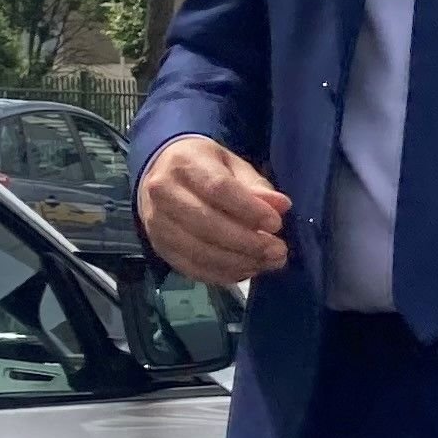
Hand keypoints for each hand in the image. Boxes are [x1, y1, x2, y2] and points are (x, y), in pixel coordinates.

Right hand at [140, 136, 290, 284]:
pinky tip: (246, 270)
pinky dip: (222, 274)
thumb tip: (281, 206)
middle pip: (208, 224)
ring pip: (199, 251)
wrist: (159, 174)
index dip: (250, 210)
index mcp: (185, 164)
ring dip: (238, 262)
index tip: (276, 224)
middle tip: (278, 250)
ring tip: (267, 262)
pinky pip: (192, 267)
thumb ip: (256, 186)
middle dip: (248, 242)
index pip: (219, 189)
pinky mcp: (159, 246)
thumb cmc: (203, 167)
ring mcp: (156, 223)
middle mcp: (163, 193)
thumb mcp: (232, 165)